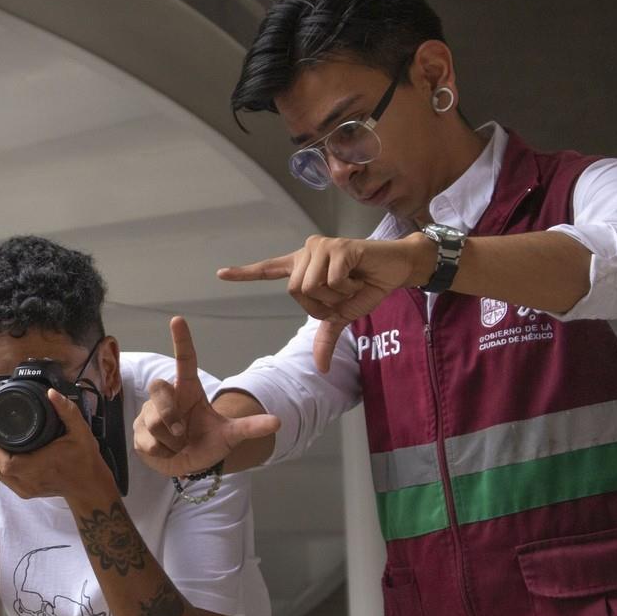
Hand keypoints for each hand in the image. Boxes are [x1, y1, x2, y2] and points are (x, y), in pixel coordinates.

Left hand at [0, 388, 116, 507]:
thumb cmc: (85, 459)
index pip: (4, 460)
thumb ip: (67, 410)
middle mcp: (29, 481)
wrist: (89, 485)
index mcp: (39, 466)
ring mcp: (26, 489)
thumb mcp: (80, 431)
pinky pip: (3, 480)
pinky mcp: (26, 492)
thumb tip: (51, 392)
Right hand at [133, 317, 279, 476]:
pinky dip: (162, 453)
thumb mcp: (230, 436)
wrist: (188, 464)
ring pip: (154, 422)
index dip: (181, 340)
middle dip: (170, 414)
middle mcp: (167, 396)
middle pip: (159, 389)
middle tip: (182, 434)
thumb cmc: (207, 442)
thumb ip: (250, 428)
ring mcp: (149, 412)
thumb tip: (278, 421)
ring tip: (178, 446)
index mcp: (188, 389)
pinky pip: (148, 441)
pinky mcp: (138, 432)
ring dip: (171, 442)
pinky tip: (165, 452)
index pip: (185, 360)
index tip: (178, 319)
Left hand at [219, 233, 429, 372]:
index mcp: (302, 266)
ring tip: (351, 284)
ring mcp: (320, 247)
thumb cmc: (366, 287)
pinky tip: (359, 276)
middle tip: (343, 294)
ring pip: (312, 287)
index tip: (220, 273)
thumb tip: (320, 368)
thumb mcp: (342, 315)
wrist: (396, 269)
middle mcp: (307, 252)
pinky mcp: (337, 247)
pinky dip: (347, 288)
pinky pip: (331, 281)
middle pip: (296, 291)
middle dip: (322, 304)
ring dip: (336, 296)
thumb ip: (325, 336)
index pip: (268, 270)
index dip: (244, 274)